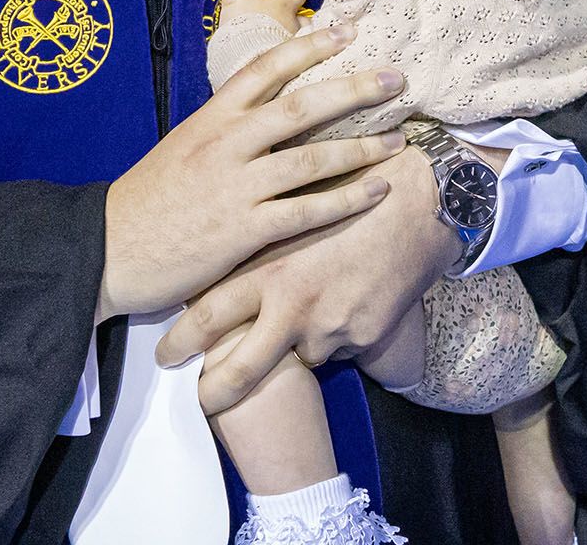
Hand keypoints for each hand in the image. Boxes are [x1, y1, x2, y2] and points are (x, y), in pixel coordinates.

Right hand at [98, 26, 405, 320]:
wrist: (107, 251)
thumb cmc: (149, 199)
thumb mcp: (183, 146)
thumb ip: (227, 129)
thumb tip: (271, 111)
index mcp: (211, 118)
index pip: (267, 67)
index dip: (311, 45)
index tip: (350, 30)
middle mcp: (227, 144)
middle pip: (302, 105)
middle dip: (355, 88)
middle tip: (398, 78)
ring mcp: (236, 186)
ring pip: (312, 158)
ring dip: (363, 148)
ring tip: (399, 140)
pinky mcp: (243, 230)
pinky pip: (307, 211)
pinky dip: (347, 199)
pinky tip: (378, 190)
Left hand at [157, 143, 462, 413]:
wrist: (421, 198)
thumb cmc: (352, 186)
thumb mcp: (290, 208)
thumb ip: (259, 236)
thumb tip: (224, 256)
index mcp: (269, 267)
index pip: (210, 315)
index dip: (181, 341)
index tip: (165, 356)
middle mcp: (295, 304)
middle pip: (242, 368)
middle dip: (215, 392)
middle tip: (200, 399)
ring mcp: (333, 325)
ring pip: (302, 356)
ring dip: (302, 342)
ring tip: (320, 306)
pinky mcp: (367, 335)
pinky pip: (346, 344)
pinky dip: (344, 329)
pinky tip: (357, 294)